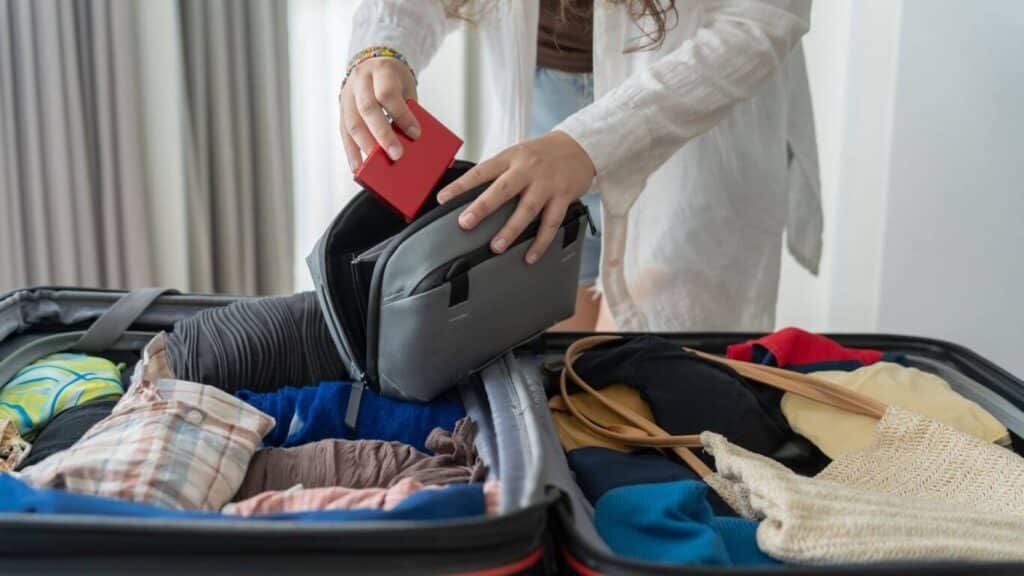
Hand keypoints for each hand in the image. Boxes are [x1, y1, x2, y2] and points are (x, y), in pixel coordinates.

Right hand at [339, 57, 418, 169]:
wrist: (374, 62)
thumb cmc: (394, 79)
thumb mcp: (405, 87)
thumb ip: (407, 109)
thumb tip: (411, 139)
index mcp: (381, 70)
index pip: (387, 94)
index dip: (401, 115)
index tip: (415, 134)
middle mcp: (360, 81)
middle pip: (368, 109)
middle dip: (383, 135)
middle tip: (397, 154)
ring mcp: (348, 94)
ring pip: (352, 122)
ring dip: (365, 146)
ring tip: (376, 164)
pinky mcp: (341, 108)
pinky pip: (344, 131)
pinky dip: (351, 150)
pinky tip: (358, 165)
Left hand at [437, 131, 595, 263]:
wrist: (579, 146)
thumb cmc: (542, 154)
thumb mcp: (517, 154)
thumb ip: (498, 172)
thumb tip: (468, 194)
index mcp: (511, 157)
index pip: (481, 171)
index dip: (461, 185)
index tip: (442, 199)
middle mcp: (528, 169)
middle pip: (502, 189)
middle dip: (482, 207)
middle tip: (465, 223)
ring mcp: (546, 184)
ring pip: (527, 209)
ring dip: (511, 230)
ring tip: (496, 247)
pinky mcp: (563, 196)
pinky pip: (551, 223)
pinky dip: (541, 242)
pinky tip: (530, 256)